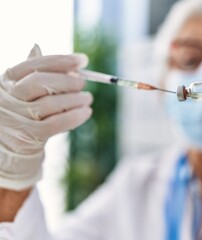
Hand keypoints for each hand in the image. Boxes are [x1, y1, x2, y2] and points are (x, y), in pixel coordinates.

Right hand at [0, 45, 92, 190]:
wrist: (9, 147)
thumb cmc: (21, 112)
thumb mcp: (20, 90)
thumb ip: (31, 72)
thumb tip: (36, 46)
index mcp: (7, 80)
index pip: (35, 65)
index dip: (62, 61)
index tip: (83, 60)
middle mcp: (8, 97)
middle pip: (40, 82)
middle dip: (67, 80)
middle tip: (83, 83)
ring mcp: (17, 117)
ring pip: (50, 103)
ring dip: (75, 99)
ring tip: (88, 98)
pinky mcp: (29, 136)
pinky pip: (56, 123)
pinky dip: (74, 116)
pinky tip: (86, 112)